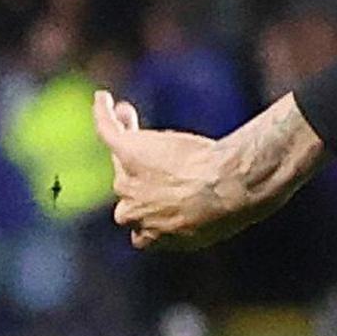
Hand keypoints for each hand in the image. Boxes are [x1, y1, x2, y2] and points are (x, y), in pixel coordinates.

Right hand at [93, 90, 322, 249]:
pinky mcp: (129, 152)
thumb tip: (220, 211)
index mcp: (151, 236)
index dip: (153, 212)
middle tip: (166, 160)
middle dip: (143, 179)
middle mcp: (132, 211)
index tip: (168, 199)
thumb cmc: (232, 207)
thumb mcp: (215, 225)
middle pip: (129, 192)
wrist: (231, 186)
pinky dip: (104, 113)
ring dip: (125, 140)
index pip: (141, 227)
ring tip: (129, 118)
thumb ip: (202, 221)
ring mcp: (127, 180)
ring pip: (120, 158)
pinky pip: (107, 129)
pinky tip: (104, 99)